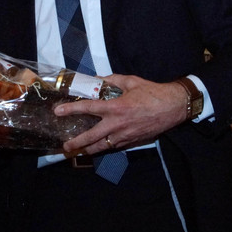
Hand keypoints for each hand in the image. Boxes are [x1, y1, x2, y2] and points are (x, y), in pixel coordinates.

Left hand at [54, 74, 188, 154]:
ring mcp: (124, 136)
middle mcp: (117, 124)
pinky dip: (105, 147)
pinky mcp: (132, 142)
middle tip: (65, 147)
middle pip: (91, 137)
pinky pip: (115, 146)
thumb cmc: (153, 93)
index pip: (87, 109)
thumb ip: (113, 80)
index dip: (71, 109)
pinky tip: (99, 146)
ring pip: (102, 147)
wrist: (173, 107)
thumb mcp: (132, 81)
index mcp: (115, 107)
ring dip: (89, 149)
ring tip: (79, 151)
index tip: (58, 111)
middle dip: (76, 143)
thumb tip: (99, 79)